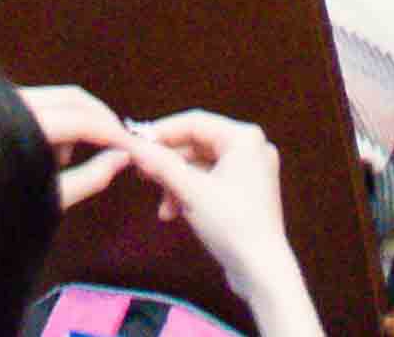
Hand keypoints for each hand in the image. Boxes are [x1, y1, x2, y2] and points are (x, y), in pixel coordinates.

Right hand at [32, 99, 308, 336]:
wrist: (262, 271)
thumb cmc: (231, 225)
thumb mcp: (191, 191)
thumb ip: (161, 165)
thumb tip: (132, 145)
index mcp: (244, 138)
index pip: (194, 122)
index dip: (161, 132)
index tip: (133, 143)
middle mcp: (251, 147)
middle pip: (197, 144)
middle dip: (168, 164)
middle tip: (141, 174)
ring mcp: (250, 170)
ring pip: (201, 166)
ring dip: (177, 184)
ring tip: (163, 207)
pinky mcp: (246, 192)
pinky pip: (211, 181)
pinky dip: (191, 193)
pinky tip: (175, 213)